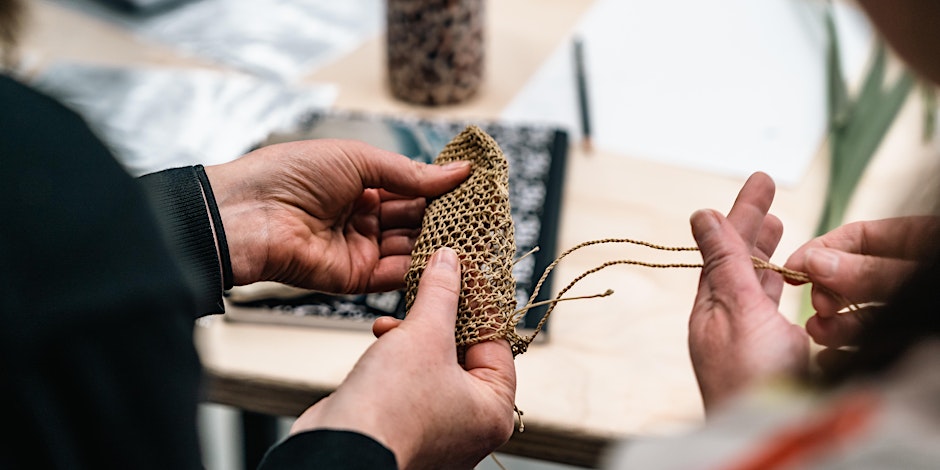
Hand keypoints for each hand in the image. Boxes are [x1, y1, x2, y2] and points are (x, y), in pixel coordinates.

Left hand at [204, 140, 470, 292]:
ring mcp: (360, 248)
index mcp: (361, 183)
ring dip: (440, 244)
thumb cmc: (290, 173)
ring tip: (475, 239)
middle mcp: (363, 217)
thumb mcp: (359, 159)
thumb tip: (458, 171)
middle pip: (416, 220)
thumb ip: (410, 173)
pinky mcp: (354, 278)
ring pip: (411, 248)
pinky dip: (420, 269)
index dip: (443, 190)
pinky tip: (446, 260)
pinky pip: (394, 274)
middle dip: (448, 219)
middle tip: (485, 218)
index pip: (413, 188)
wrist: (247, 213)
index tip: (477, 190)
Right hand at [290, 248, 516, 468]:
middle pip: (465, 353)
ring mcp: (438, 432)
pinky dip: (399, 360)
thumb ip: (441, 293)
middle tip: (430, 288)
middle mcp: (470, 427)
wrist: (339, 447)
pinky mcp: (404, 429)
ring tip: (396, 322)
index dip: (477, 303)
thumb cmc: (390, 411)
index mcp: (492, 410)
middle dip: (440, 319)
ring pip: (435, 367)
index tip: (463, 273)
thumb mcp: (424, 334)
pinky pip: (411, 384)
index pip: (496, 342)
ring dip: (414, 337)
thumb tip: (451, 262)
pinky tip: (382, 340)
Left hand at [688, 172, 808, 410]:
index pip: (722, 247)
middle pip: (737, 260)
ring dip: (764, 252)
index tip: (758, 180)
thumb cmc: (750, 379)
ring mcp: (746, 339)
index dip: (740, 213)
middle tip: (766, 188)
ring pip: (754, 283)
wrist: (770, 433)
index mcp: (709, 308)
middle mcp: (723, 321)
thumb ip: (725, 263)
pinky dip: (777, 286)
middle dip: (752, 224)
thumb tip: (701, 216)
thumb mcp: (737, 310)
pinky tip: (785, 281)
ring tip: (777, 225)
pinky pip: (768, 310)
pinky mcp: (768, 357)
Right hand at [783, 216, 939, 347]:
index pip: (857, 238)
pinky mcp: (913, 346)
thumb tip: (815, 263)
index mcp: (918, 243)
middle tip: (818, 307)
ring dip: (834, 325)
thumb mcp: (920, 274)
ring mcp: (910, 311)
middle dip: (827, 293)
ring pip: (865, 316)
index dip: (819, 251)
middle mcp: (909, 276)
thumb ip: (872, 271)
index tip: (792, 268)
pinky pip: (878, 348)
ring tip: (818, 332)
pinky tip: (831, 359)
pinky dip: (851, 354)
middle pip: (854, 279)